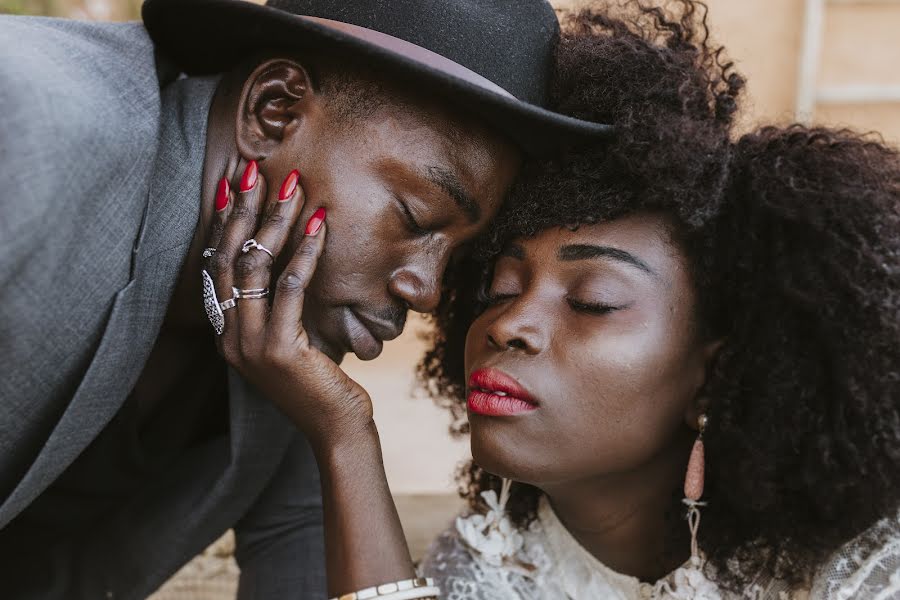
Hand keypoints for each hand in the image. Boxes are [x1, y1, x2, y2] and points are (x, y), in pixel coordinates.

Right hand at [203, 162, 372, 450]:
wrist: (335, 430)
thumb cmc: (320, 383)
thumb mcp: (291, 340)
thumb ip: (278, 308)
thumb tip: (287, 263)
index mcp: (227, 333)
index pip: (217, 265)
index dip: (223, 222)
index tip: (233, 183)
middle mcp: (229, 337)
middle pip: (229, 258)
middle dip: (242, 209)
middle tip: (255, 168)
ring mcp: (250, 345)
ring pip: (255, 266)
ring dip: (275, 221)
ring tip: (294, 186)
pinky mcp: (279, 350)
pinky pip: (289, 287)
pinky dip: (305, 252)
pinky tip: (320, 225)